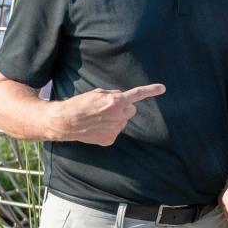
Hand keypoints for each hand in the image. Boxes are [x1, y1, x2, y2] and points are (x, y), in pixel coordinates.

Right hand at [49, 84, 164, 145]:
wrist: (65, 122)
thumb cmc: (80, 104)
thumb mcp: (98, 93)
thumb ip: (114, 95)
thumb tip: (123, 99)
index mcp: (115, 101)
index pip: (137, 94)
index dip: (151, 90)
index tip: (162, 88)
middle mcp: (117, 116)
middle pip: (131, 110)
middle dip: (123, 108)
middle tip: (108, 108)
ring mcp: (115, 130)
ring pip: (123, 121)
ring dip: (116, 118)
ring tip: (99, 118)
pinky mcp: (110, 140)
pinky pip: (116, 131)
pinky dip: (109, 129)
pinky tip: (97, 127)